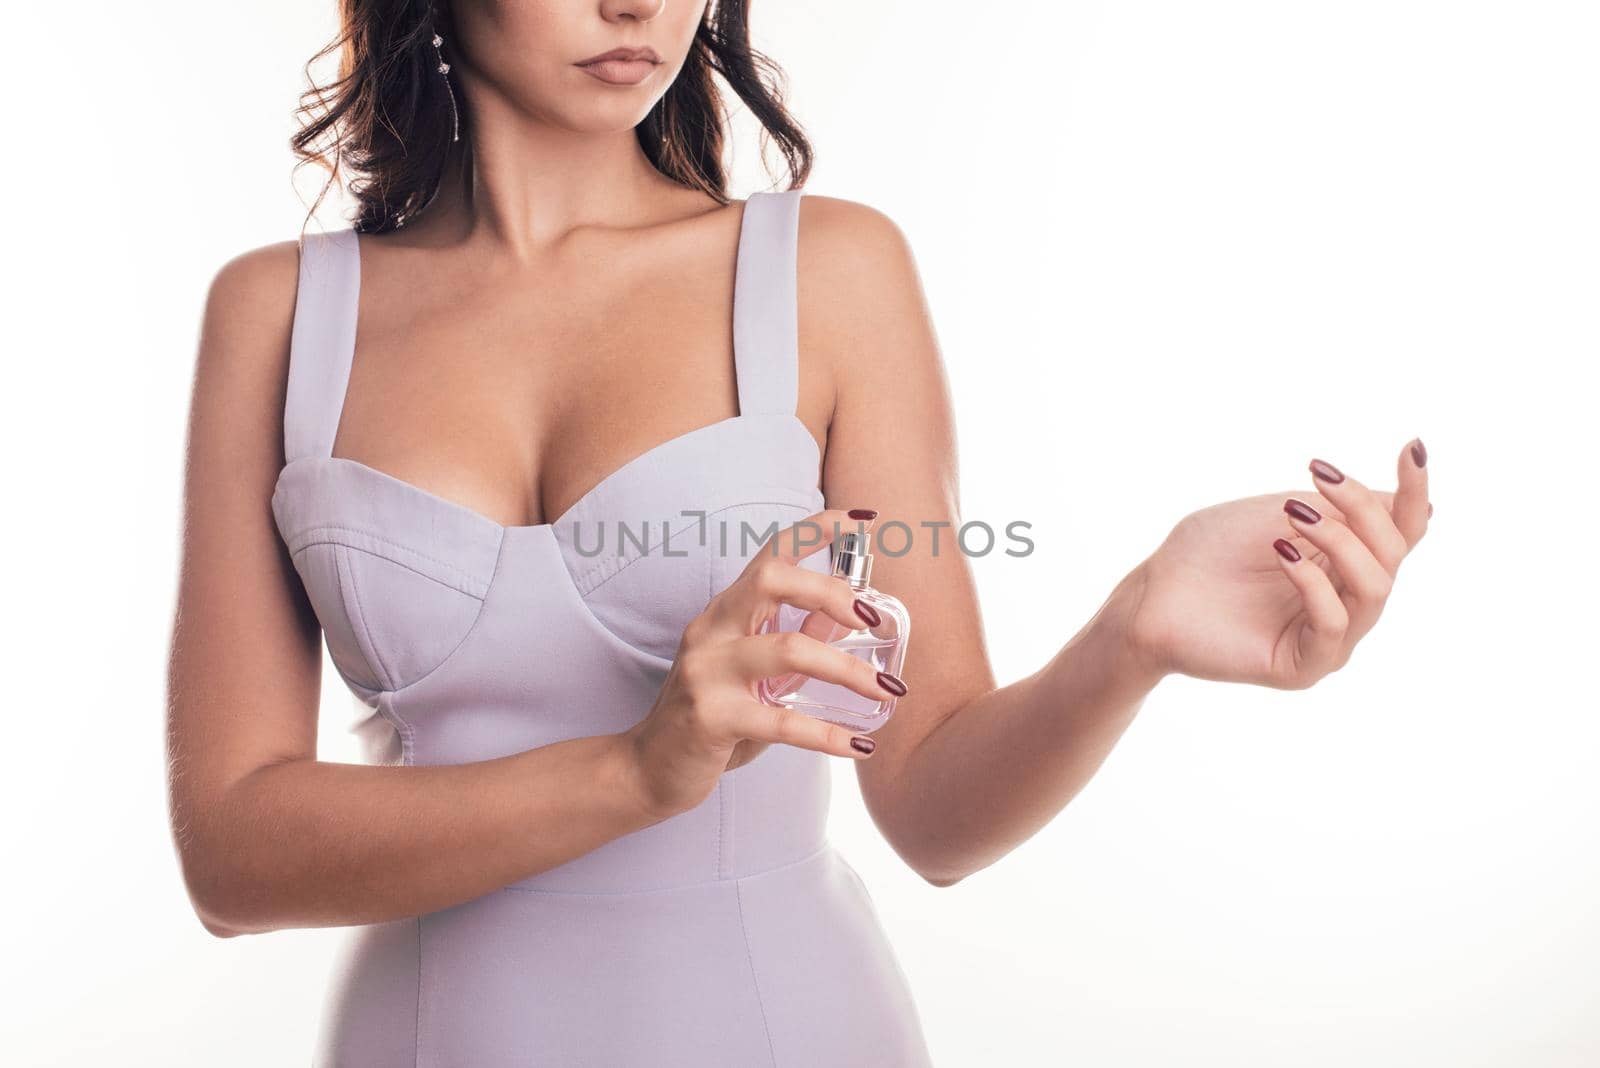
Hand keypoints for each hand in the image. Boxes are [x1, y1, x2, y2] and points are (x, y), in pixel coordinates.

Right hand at [617, 509, 901, 820]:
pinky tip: (860, 746)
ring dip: (848, 670)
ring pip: (788, 650)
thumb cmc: (710, 715)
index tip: (864, 520)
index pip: (771, 554)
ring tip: (888, 692)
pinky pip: (781, 722)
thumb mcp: (754, 673)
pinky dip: (828, 735)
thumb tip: (850, 615)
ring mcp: (707, 672)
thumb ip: (798, 641)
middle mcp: (711, 630)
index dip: (816, 530)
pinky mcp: (710, 718)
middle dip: (830, 590)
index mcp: (724, 612)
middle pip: (772, 581)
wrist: (648, 770)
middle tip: (874, 617)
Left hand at [1120, 438, 1432, 688]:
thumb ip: (1343, 511)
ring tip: (1294, 513)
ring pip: (1374, 588)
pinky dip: (1313, 583)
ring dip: (1341, 541)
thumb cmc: (1209, 550)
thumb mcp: (1281, 512)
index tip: (1411, 447)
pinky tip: (1281, 553)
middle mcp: (1346, 601)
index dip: (1414, 491)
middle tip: (1318, 476)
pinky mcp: (1303, 666)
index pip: (1401, 532)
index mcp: (1345, 563)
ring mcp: (1329, 638)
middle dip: (1363, 508)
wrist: (1153, 592)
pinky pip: (1333, 625)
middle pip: (1392, 554)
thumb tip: (1420, 506)